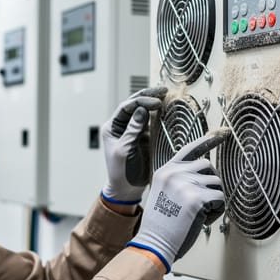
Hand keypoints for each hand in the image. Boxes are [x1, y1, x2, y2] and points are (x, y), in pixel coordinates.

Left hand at [101, 87, 167, 204]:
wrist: (126, 189)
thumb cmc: (120, 172)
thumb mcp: (124, 150)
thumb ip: (132, 130)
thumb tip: (141, 110)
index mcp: (112, 127)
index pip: (126, 108)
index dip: (141, 102)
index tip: (156, 103)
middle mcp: (122, 126)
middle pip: (134, 105)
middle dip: (148, 96)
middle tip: (163, 90)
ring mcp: (133, 131)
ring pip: (143, 112)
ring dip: (154, 104)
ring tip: (166, 96)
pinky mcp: (143, 138)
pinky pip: (151, 123)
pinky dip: (159, 116)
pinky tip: (167, 110)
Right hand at [126, 129, 228, 272]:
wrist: (154, 242)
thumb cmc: (161, 224)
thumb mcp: (164, 193)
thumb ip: (179, 179)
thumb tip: (203, 173)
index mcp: (166, 170)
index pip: (190, 148)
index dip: (209, 140)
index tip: (223, 133)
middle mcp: (175, 173)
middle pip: (208, 166)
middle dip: (211, 184)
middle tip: (201, 202)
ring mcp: (186, 184)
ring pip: (217, 183)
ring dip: (214, 200)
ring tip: (198, 213)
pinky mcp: (197, 198)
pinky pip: (221, 199)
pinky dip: (217, 211)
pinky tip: (202, 219)